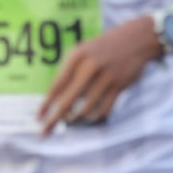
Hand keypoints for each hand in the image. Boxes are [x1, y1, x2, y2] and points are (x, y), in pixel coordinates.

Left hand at [38, 17, 158, 134]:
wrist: (135, 39)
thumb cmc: (103, 47)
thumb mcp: (83, 50)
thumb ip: (69, 69)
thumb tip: (55, 96)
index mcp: (76, 57)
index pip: (56, 85)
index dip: (46, 104)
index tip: (38, 117)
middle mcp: (89, 67)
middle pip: (67, 100)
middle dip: (54, 119)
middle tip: (44, 132)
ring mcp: (105, 78)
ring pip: (86, 108)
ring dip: (76, 118)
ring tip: (71, 121)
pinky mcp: (119, 86)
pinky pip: (104, 109)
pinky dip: (96, 117)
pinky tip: (91, 118)